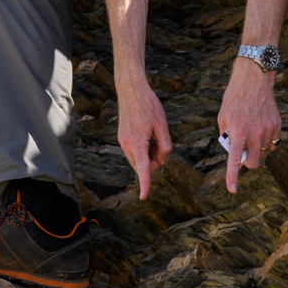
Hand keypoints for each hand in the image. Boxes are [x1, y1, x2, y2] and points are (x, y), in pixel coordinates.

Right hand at [117, 74, 171, 199]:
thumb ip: (165, 146)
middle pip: (143, 165)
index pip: (142, 168)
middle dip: (155, 161)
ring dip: (150, 154)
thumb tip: (161, 159)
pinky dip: (144, 149)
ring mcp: (123, 142)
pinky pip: (135, 151)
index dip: (145, 183)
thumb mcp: (162, 125)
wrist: (130, 90)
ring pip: (139, 159)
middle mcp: (127, 145)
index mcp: (137, 142)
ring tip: (154, 135)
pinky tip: (148, 133)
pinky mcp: (123, 138)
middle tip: (161, 143)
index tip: (144, 197)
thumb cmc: (148, 105)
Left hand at [218, 58, 281, 192]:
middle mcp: (255, 133)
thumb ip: (227, 137)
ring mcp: (268, 130)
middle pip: (255, 163)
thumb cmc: (234, 98)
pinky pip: (273, 143)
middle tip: (243, 153)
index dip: (233, 177)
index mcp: (238, 132)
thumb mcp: (223, 118)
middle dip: (249, 163)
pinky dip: (267, 141)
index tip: (232, 190)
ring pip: (265, 153)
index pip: (235, 160)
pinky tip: (261, 128)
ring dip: (258, 149)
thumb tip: (233, 152)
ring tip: (251, 132)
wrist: (253, 80)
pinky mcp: (277, 126)